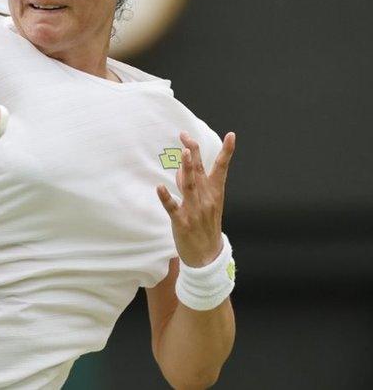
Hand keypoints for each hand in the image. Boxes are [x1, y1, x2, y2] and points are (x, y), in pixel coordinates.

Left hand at [156, 131, 236, 267]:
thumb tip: (181, 167)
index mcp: (215, 193)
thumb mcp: (205, 203)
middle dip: (194, 152)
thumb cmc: (205, 225)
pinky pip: (173, 207)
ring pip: (189, 186)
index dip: (227, 151)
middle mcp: (206, 199)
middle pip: (200, 171)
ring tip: (183, 153)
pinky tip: (159, 187)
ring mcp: (194, 210)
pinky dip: (166, 198)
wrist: (208, 256)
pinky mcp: (182, 222)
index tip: (231, 135)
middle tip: (185, 135)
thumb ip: (193, 184)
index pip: (222, 168)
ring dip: (187, 169)